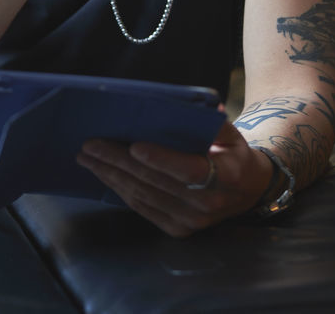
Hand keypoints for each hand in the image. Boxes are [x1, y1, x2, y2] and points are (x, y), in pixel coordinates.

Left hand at [77, 120, 272, 237]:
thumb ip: (210, 121)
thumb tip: (187, 106)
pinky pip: (143, 208)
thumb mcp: (230, 133)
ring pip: (144, 196)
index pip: (190, 170)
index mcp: (226, 176)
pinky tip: (104, 174)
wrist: (247, 189)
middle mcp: (209, 204)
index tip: (134, 146)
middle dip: (119, 162)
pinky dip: (120, 190)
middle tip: (91, 145)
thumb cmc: (232, 152)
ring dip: (111, 176)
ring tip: (88, 157)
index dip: (161, 159)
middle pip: (157, 182)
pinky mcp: (178, 229)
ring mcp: (192, 221)